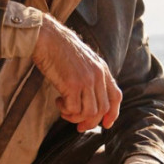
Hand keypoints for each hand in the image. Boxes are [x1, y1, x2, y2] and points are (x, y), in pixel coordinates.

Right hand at [31, 14, 121, 130]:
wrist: (47, 37)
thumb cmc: (59, 48)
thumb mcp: (83, 60)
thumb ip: (91, 75)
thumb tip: (90, 100)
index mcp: (102, 69)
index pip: (116, 96)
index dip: (113, 113)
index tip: (106, 124)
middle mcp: (98, 75)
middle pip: (102, 109)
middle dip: (91, 122)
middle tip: (79, 126)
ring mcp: (86, 80)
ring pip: (89, 112)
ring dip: (76, 117)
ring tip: (65, 110)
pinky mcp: (72, 85)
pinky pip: (74, 110)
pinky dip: (65, 111)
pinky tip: (58, 101)